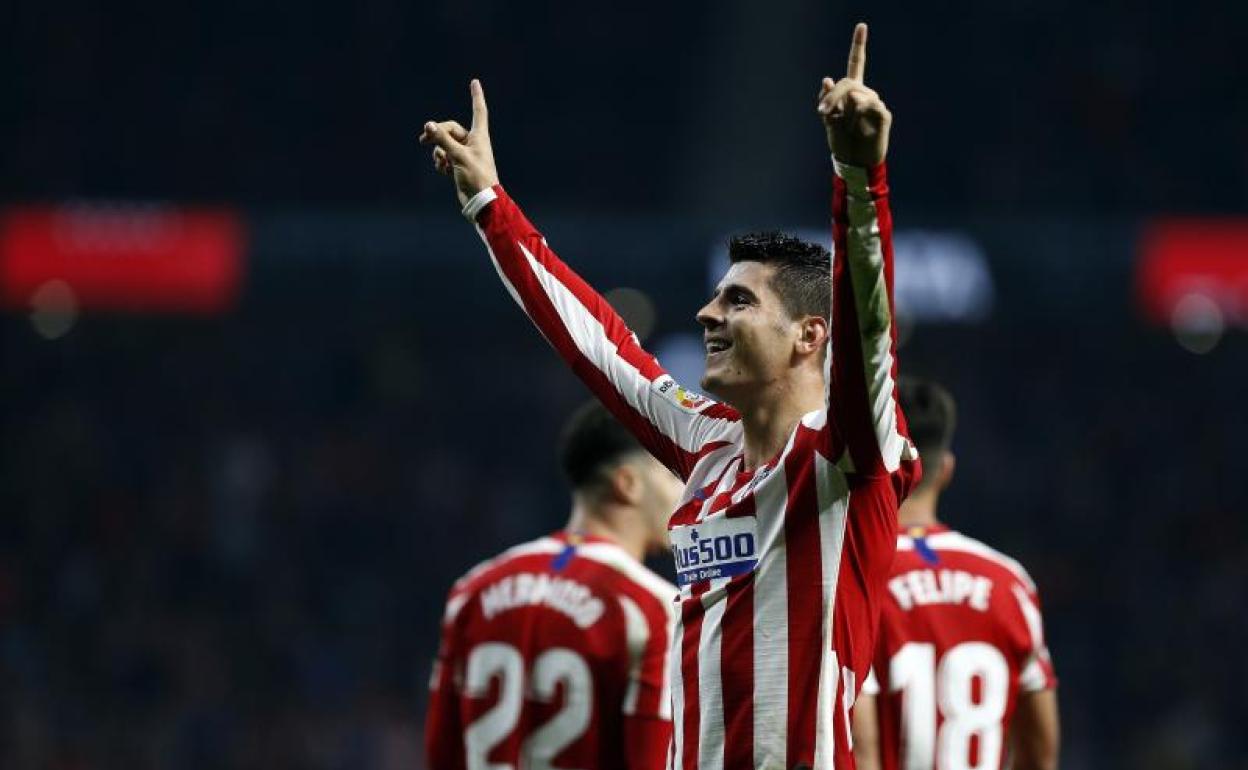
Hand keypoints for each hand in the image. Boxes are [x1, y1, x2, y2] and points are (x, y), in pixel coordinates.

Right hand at [419, 79, 498, 207]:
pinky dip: (441, 162)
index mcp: (479, 136)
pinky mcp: (458, 166)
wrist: (480, 201)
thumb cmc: (476, 177)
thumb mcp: (458, 156)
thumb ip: (442, 139)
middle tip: (423, 139)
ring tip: (442, 163)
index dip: (476, 96)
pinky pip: (445, 157)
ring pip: (445, 144)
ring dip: (439, 151)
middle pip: (450, 129)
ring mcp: (464, 154)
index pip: (478, 110)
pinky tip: (444, 171)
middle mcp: (473, 143)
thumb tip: (428, 124)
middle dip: (436, 134)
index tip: (475, 82)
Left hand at [817, 23, 891, 166]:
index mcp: (851, 92)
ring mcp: (875, 103)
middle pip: (848, 82)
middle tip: (823, 112)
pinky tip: (855, 128)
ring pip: (857, 95)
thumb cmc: (841, 142)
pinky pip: (868, 106)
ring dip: (843, 111)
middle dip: (833, 96)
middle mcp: (865, 94)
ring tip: (843, 128)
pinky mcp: (883, 115)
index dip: (859, 45)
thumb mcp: (828, 120)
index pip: (856, 64)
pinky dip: (856, 117)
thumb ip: (827, 100)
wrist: (854, 163)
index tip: (862, 26)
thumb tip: (827, 77)